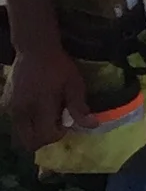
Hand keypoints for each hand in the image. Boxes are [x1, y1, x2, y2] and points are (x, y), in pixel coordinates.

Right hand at [6, 38, 88, 152]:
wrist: (34, 48)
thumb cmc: (58, 66)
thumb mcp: (74, 84)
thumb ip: (79, 107)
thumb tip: (93, 125)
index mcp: (39, 105)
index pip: (45, 136)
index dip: (58, 134)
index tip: (65, 122)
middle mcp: (20, 110)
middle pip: (30, 142)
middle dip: (45, 138)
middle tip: (55, 122)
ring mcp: (10, 107)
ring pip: (22, 134)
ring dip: (35, 131)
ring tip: (47, 114)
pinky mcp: (6, 102)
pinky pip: (17, 123)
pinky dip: (28, 122)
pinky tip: (38, 107)